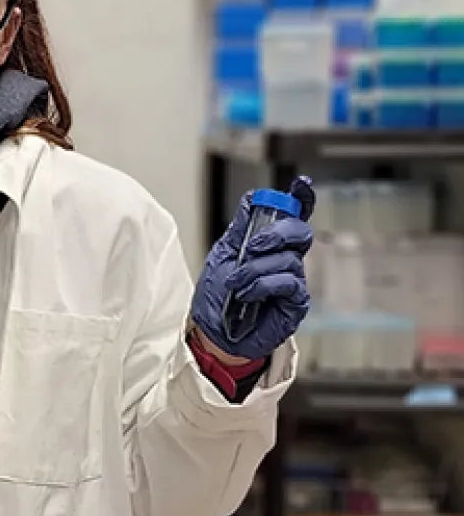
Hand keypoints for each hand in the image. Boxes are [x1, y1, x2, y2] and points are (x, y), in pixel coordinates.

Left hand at [191, 176, 314, 360]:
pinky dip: (263, 284)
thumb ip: (240, 229)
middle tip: (253, 246)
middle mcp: (286, 260)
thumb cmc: (217, 296)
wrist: (212, 331)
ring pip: (288, 259)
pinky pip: (287, 283)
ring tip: (236, 283)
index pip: (292, 217)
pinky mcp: (295, 303)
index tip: (302, 184)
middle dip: (277, 233)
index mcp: (270, 245)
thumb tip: (250, 199)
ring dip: (256, 268)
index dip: (302, 199)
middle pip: (300, 232)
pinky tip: (247, 294)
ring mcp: (292, 281)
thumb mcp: (223, 254)